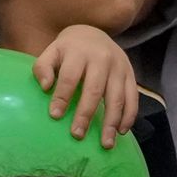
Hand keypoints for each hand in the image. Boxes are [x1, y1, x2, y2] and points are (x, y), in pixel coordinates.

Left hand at [31, 25, 138, 145]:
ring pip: (117, 97)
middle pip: (94, 90)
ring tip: (106, 144)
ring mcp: (119, 67)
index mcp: (79, 52)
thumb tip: (45, 87)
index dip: (62, 96)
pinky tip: (121, 132)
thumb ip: (43, 67)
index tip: (55, 115)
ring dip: (111, 122)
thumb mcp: (52, 51)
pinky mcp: (131, 75)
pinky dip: (129, 116)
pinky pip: (133, 98)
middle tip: (77, 135)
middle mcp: (102, 59)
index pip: (70, 77)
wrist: (94, 33)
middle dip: (86, 114)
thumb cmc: (69, 49)